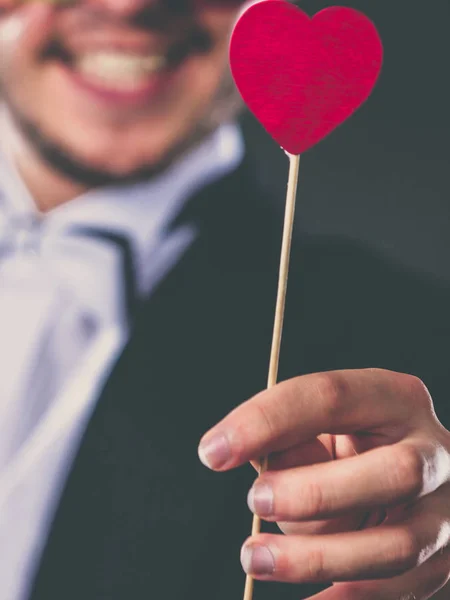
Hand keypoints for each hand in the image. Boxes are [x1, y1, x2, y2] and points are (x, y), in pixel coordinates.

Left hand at [198, 369, 449, 598]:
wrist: (417, 485)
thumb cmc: (354, 451)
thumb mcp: (324, 430)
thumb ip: (289, 438)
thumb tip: (237, 452)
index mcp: (396, 398)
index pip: (332, 396)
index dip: (268, 420)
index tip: (214, 450)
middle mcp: (434, 450)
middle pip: (393, 472)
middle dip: (316, 492)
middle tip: (256, 501)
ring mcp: (446, 511)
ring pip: (396, 545)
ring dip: (317, 558)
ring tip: (255, 558)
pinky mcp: (446, 562)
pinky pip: (398, 591)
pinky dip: (343, 598)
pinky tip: (304, 599)